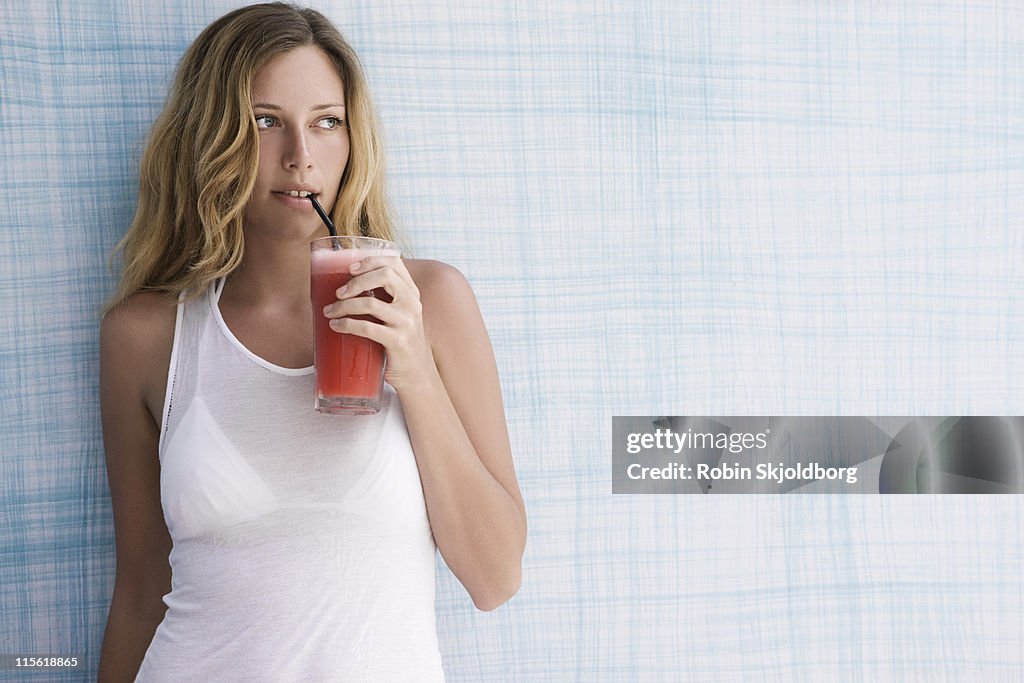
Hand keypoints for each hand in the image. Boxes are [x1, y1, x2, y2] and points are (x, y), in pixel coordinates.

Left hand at [321, 256, 434, 390]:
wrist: (417, 375)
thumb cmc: (399, 343)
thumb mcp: (399, 316)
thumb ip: (383, 300)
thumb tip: (343, 287)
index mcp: (411, 293)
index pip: (395, 263)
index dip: (371, 260)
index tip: (350, 268)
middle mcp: (412, 304)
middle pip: (384, 276)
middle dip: (355, 281)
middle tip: (338, 293)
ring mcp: (407, 323)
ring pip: (370, 303)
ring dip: (344, 306)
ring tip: (329, 312)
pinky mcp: (398, 341)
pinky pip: (368, 328)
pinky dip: (347, 324)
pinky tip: (336, 326)